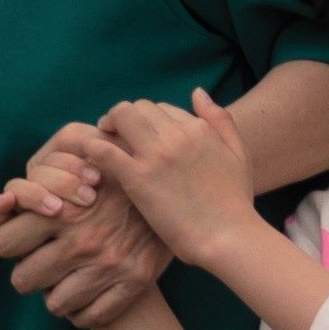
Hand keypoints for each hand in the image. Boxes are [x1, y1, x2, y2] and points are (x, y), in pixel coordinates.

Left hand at [0, 130, 176, 327]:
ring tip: (68, 277)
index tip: (23, 241)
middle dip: (30, 272)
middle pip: (22, 281)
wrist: (172, 181)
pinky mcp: (134, 282)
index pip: (3, 244)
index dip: (10, 243)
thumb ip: (31, 185)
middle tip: (44, 262)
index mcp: (59, 211)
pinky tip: (88, 293)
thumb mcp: (72, 166)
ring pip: (55, 305)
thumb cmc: (113, 172)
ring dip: (57, 294)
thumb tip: (3, 203)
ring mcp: (108, 266)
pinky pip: (90, 318)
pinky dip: (84, 311)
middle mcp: (81, 242)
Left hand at [56, 94, 259, 267]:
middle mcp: (176, 135)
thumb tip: (197, 92)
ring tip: (102, 141)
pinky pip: (105, 150)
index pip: (162, 108)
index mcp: (198, 129)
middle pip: (138, 108)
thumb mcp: (238, 153)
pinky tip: (91, 156)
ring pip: (121, 117)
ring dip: (108, 125)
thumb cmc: (236, 202)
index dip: (149, 121)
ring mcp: (156, 156)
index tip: (141, 136)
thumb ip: (220, 120)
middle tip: (115, 134)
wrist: (229, 237)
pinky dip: (94, 148)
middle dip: (125, 118)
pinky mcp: (138, 179)